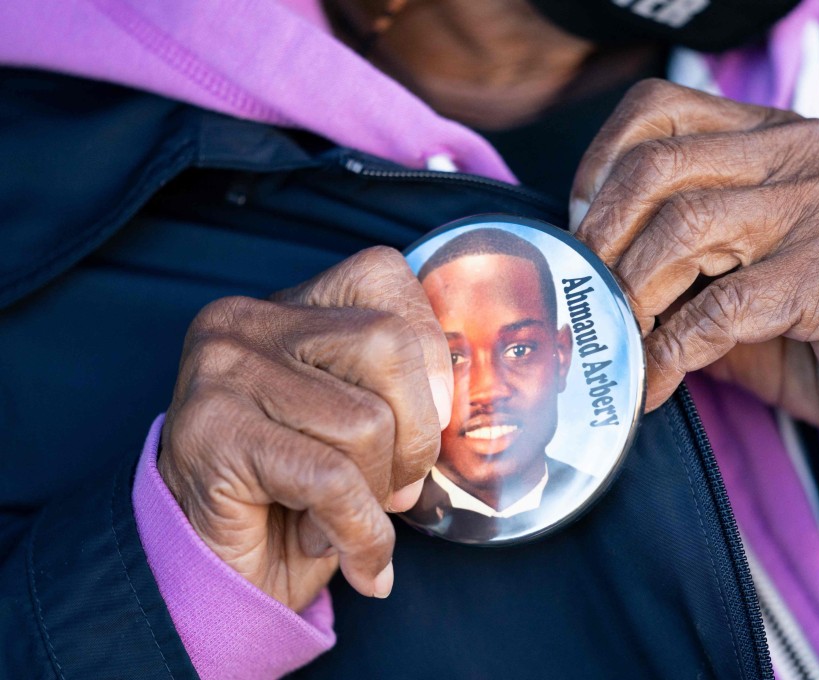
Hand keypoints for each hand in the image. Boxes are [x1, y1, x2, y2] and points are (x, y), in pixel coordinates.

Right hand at [159, 247, 452, 610]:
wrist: (213, 575)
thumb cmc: (298, 496)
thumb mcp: (354, 421)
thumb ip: (398, 389)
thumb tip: (460, 403)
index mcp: (287, 304)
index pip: (385, 275)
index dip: (430, 352)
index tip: (433, 418)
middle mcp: (246, 320)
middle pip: (388, 344)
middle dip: (416, 434)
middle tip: (397, 487)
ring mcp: (223, 371)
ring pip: (367, 421)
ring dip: (378, 493)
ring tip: (345, 518)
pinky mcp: (214, 433)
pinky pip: (332, 480)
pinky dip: (362, 532)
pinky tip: (355, 558)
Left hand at [571, 80, 818, 452]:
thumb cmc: (807, 313)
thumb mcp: (734, 259)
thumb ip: (670, 242)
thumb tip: (581, 262)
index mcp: (769, 133)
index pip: (658, 109)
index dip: (598, 167)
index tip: (579, 229)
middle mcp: (800, 152)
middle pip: (659, 168)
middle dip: (604, 238)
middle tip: (587, 292)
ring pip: (684, 228)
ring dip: (635, 295)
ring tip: (619, 338)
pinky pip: (723, 307)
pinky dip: (673, 351)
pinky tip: (656, 380)